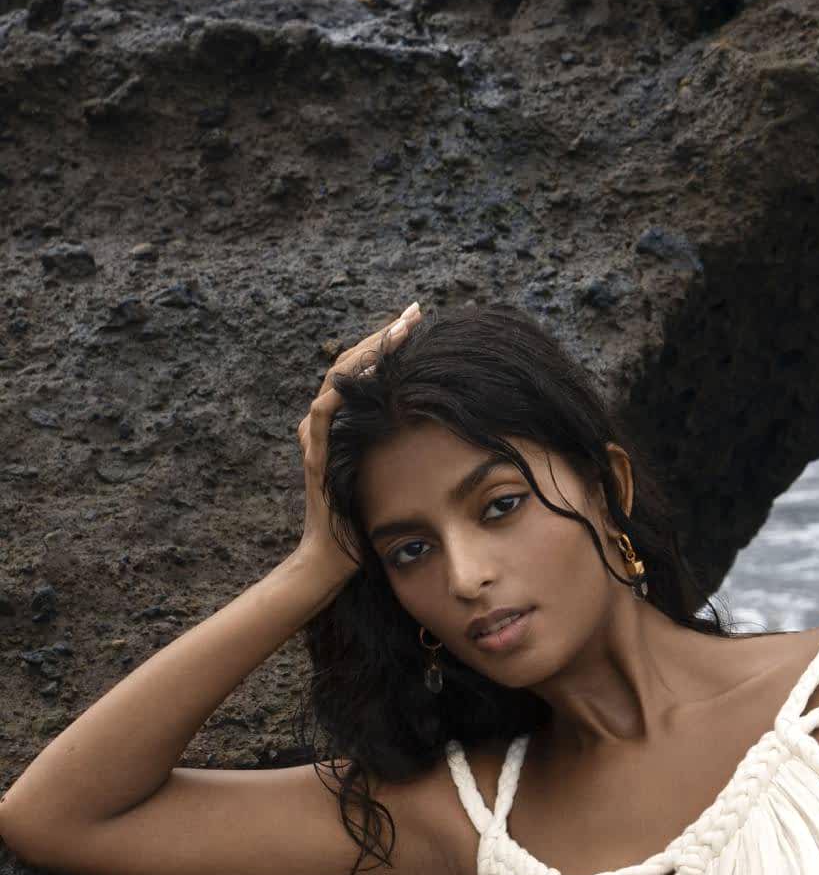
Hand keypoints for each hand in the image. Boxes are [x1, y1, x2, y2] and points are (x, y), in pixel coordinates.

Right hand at [295, 302, 420, 583]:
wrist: (334, 560)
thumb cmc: (368, 522)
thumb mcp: (395, 473)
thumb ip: (405, 446)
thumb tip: (447, 422)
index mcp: (345, 422)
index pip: (366, 370)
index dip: (390, 344)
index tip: (418, 320)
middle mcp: (326, 423)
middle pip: (350, 365)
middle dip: (382, 337)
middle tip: (412, 314)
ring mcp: (317, 439)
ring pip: (335, 381)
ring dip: (365, 356)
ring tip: (394, 335)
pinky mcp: (314, 460)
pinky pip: (321, 419)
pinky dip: (339, 396)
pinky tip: (362, 379)